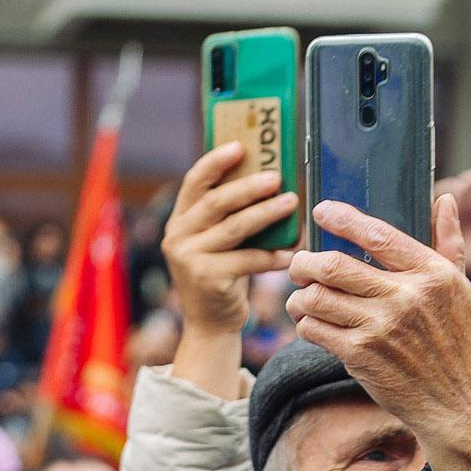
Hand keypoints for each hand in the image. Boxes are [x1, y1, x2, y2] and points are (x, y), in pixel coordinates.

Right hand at [165, 144, 300, 399]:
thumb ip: (226, 215)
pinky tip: (291, 252)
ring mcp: (190, 259)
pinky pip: (248, 260)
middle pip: (216, 203)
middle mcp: (178, 237)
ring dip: (266, 214)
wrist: (209, 323)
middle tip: (276, 177)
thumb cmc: (221, 274)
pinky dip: (272, 256)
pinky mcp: (208, 279)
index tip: (240, 147)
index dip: (216, 162)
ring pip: (234, 229)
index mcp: (179, 220)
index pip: (194, 182)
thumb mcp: (214, 242)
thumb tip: (266, 178)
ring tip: (291, 202)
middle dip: (248, 187)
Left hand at [285, 195, 470, 470]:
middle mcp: (405, 297)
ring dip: (299, 296)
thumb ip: (450, 245)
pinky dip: (306, 324)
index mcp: (432, 274)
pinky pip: (314, 329)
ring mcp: (380, 328)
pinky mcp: (360, 356)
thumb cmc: (460, 344)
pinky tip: (312, 325)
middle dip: (304, 262)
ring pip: (316, 298)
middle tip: (298, 265)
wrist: (458, 403)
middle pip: (334, 265)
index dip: (343, 220)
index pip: (378, 236)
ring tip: (302, 299)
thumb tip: (444, 201)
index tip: (322, 211)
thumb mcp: (462, 290)